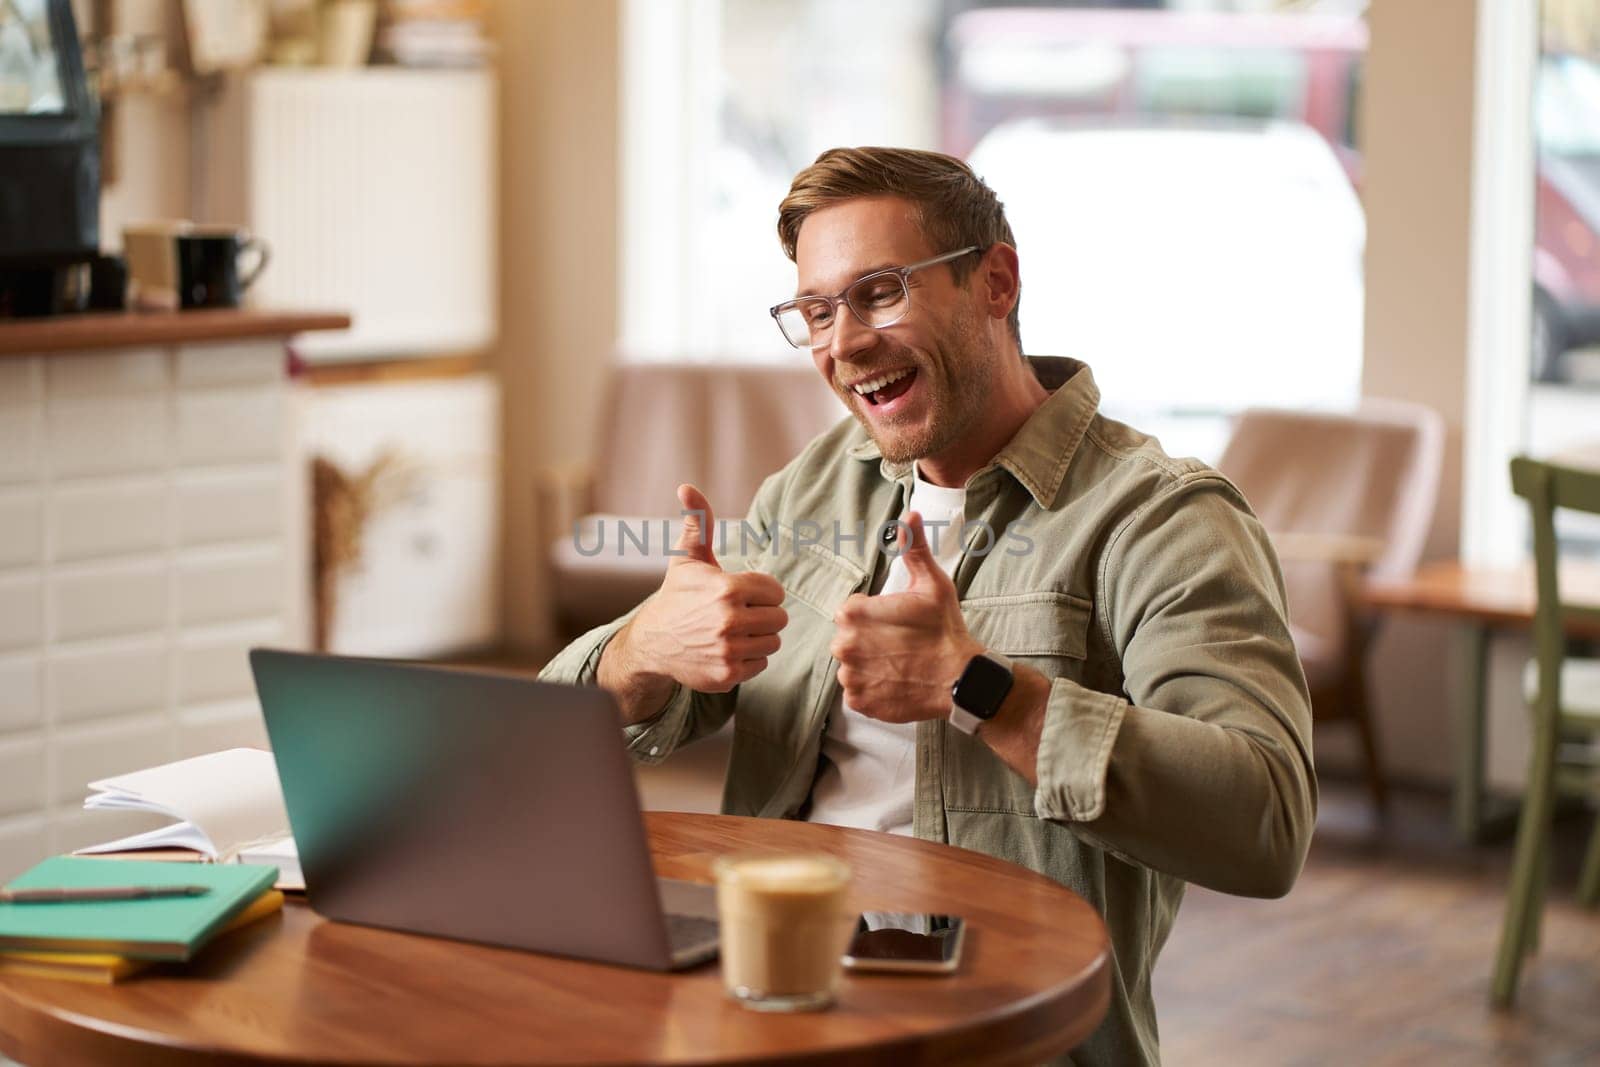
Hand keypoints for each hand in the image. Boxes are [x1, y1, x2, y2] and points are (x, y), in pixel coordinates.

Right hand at [620, 484, 788, 692]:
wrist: (652, 643)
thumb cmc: (677, 597)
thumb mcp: (687, 559)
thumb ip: (698, 523)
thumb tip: (687, 487)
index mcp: (727, 588)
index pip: (775, 591)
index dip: (761, 592)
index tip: (742, 594)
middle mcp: (729, 621)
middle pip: (779, 618)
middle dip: (762, 615)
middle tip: (738, 614)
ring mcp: (728, 651)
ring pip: (773, 642)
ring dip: (757, 637)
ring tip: (733, 631)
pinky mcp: (728, 676)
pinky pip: (761, 664)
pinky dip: (748, 659)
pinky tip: (727, 650)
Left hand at [830, 512, 983, 722]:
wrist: (961, 678)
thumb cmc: (944, 629)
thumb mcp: (931, 583)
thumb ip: (913, 547)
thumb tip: (910, 514)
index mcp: (853, 615)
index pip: (852, 611)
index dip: (875, 614)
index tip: (897, 621)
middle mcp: (844, 646)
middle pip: (848, 638)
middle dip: (869, 639)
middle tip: (900, 644)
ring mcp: (850, 676)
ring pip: (852, 665)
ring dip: (869, 664)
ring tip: (899, 663)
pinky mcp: (859, 702)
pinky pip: (857, 690)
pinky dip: (872, 688)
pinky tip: (895, 681)